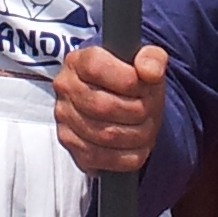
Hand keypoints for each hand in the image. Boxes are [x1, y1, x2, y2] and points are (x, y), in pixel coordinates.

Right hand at [54, 40, 167, 173]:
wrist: (118, 102)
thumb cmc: (130, 81)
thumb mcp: (145, 61)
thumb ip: (152, 58)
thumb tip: (150, 71)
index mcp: (78, 61)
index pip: (96, 68)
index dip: (127, 79)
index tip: (146, 85)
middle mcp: (65, 88)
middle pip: (102, 106)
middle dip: (137, 111)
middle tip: (151, 110)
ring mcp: (64, 118)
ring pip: (104, 135)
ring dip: (136, 135)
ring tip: (146, 127)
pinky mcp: (71, 145)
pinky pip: (101, 158)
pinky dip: (127, 156)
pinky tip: (137, 145)